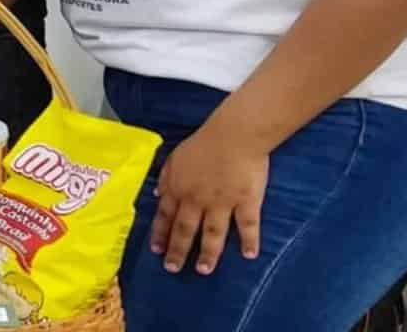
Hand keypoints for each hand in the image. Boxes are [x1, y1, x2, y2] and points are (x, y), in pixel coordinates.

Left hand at [150, 124, 269, 275]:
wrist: (233, 135)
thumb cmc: (204, 142)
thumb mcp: (175, 156)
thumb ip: (166, 176)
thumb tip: (157, 194)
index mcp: (179, 187)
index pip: (165, 215)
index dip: (160, 233)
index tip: (156, 250)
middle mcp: (197, 200)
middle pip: (185, 230)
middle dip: (178, 251)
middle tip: (173, 269)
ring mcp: (222, 203)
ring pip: (212, 234)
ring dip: (207, 254)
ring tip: (203, 270)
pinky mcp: (246, 202)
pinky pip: (247, 226)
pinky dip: (249, 241)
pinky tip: (250, 255)